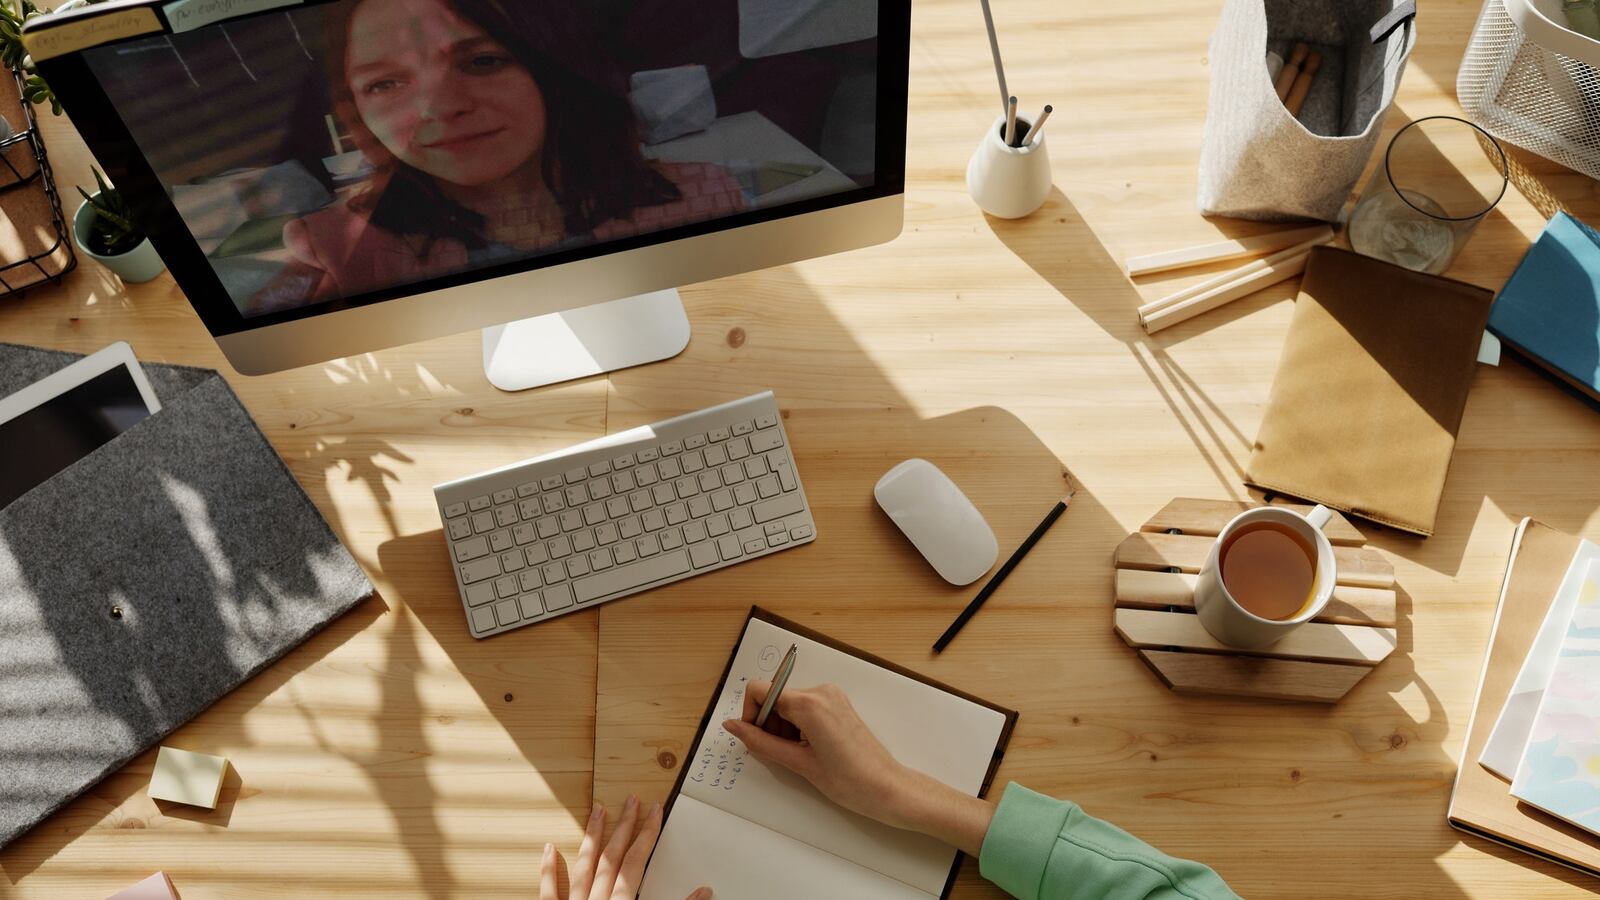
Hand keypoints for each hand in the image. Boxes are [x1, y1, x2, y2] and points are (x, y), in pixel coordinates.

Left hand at [539, 796, 710, 899]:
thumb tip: (704, 892)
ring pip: (582, 867)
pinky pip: (548, 893)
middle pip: (612, 858)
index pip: (637, 862)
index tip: (655, 811)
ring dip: (592, 838)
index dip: (647, 834)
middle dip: (624, 827)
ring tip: (598, 811)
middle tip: (631, 800)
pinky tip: (548, 848)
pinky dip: (548, 870)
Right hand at [723, 682, 911, 823]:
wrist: (886, 788)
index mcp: (809, 703)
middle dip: (768, 725)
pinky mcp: (837, 704)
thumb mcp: (798, 763)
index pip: (760, 690)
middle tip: (781, 754)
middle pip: (774, 697)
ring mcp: (831, 696)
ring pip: (788, 704)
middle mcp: (821, 691)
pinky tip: (809, 749)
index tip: (755, 738)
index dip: (751, 714)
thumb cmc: (849, 780)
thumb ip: (760, 742)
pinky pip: (805, 707)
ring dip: (783, 728)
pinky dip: (797, 726)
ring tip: (799, 755)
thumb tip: (733, 726)